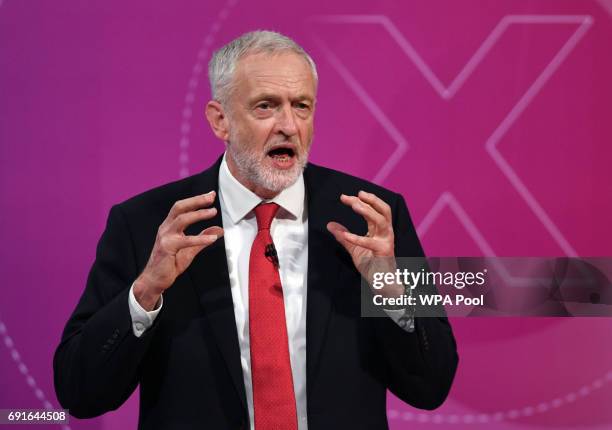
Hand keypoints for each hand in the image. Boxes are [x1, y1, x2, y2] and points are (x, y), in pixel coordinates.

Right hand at [134, 191, 222, 309]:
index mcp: (169, 226)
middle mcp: (166, 228)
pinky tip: (212, 239)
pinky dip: (200, 238)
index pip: (182, 207)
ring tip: (213, 212)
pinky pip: (185, 241)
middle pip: (180, 208)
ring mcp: (165, 237)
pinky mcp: (167, 248)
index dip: (196, 200)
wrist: (155, 280)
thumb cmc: (170, 264)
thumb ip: (203, 238)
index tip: (210, 195)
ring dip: (198, 214)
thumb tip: (219, 230)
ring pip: (181, 219)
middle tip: (211, 197)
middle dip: (196, 201)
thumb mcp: (190, 249)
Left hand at [327, 191, 401, 297]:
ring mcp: (386, 241)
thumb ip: (344, 236)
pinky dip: (357, 238)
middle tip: (353, 196)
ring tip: (354, 205)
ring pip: (381, 221)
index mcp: (380, 230)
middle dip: (369, 200)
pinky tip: (345, 235)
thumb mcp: (355, 248)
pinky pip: (370, 243)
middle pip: (383, 210)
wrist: (382, 283)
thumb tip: (330, 224)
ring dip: (368, 211)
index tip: (346, 197)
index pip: (373, 210)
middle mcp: (385, 232)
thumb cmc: (372, 265)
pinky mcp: (383, 252)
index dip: (361, 201)